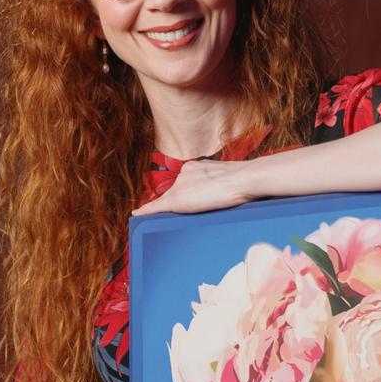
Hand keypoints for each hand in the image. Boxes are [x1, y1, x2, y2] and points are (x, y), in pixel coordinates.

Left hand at [132, 159, 254, 214]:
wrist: (243, 180)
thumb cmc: (243, 182)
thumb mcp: (230, 179)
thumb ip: (220, 184)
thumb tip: (227, 192)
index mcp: (197, 167)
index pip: (186, 182)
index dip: (190, 193)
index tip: (194, 198)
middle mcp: (184, 172)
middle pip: (177, 192)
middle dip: (184, 202)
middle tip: (201, 208)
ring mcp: (179, 185)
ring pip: (169, 200)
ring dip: (172, 209)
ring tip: (190, 215)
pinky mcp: (176, 199)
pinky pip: (156, 206)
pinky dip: (146, 211)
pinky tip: (137, 215)